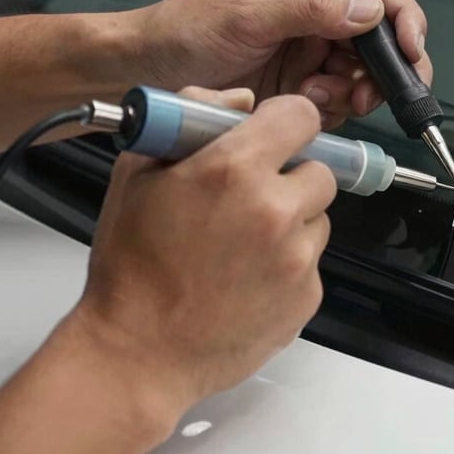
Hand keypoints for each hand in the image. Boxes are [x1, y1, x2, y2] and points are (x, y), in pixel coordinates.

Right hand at [72, 88, 336, 419]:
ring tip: (242, 246)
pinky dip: (289, 265)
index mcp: (234, 170)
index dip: (287, 122)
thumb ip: (191, 118)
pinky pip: (311, 263)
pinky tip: (247, 279)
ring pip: (318, 219)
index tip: (275, 134)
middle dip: (291, 177)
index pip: (301, 116)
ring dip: (293, 222)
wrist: (139, 353)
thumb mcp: (139, 173)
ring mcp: (298, 258)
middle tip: (253, 197)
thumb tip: (240, 100)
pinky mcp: (308, 297)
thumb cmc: (133, 265)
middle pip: (320, 171)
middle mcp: (277, 210)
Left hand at [133, 0, 432, 129]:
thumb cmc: (186, 29)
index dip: (403, 18)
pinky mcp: (301, 87)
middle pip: (380, 38)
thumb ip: (312, 10)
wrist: (146, 73)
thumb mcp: (248, 14)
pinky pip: (339, 99)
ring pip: (364, 74)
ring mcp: (310, 52)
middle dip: (383, 68)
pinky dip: (333, 107)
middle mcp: (317, 14)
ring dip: (355, 91)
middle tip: (368, 94)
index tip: (411, 51)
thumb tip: (372, 11)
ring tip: (319, 96)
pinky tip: (305, 104)